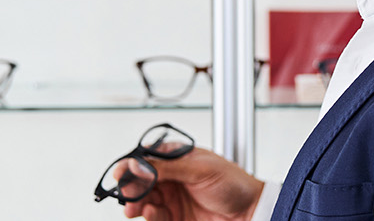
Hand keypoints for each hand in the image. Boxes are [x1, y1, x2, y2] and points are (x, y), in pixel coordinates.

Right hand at [120, 146, 263, 220]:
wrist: (250, 212)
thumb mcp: (201, 169)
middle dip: (131, 186)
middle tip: (127, 193)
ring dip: (136, 202)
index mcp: (178, 159)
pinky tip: (150, 212)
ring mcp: (173, 198)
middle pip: (141, 180)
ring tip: (136, 206)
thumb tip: (140, 162)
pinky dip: (148, 214)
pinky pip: (154, 216)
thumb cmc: (235, 184)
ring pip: (143, 199)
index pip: (147, 158)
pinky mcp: (174, 217)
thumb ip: (168, 166)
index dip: (132, 164)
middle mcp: (173, 177)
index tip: (122, 172)